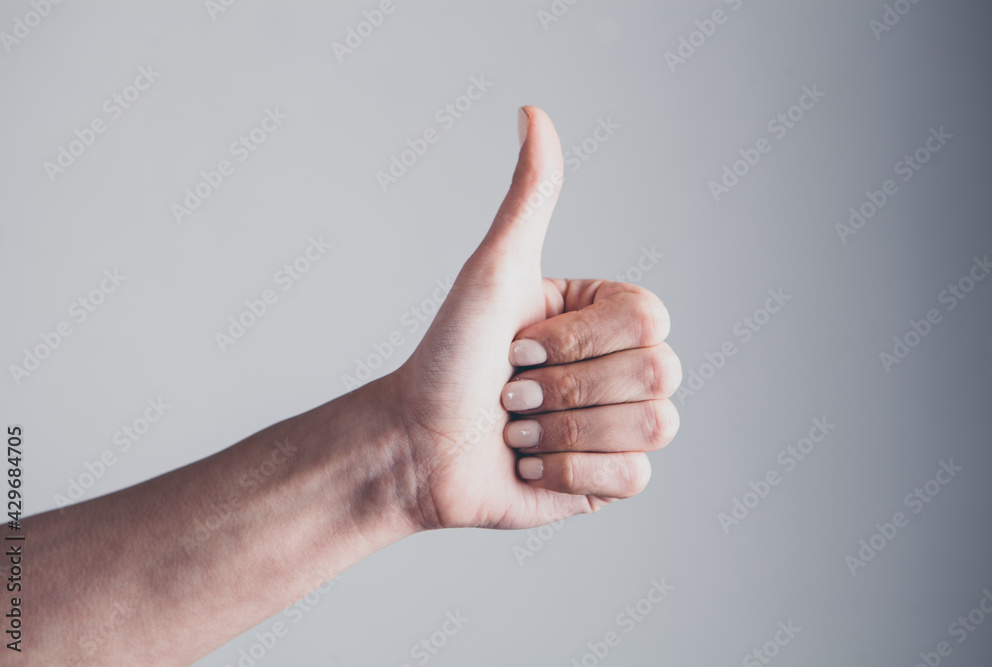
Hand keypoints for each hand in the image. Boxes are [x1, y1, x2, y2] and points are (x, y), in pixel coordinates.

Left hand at [385, 106, 681, 530]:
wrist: (416, 445)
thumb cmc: (448, 356)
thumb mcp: (494, 271)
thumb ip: (530, 198)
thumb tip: (533, 112)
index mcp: (606, 314)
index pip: (650, 318)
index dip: (577, 339)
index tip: (516, 344)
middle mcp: (624, 365)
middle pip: (659, 373)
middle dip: (565, 386)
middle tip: (511, 389)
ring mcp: (623, 424)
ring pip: (654, 426)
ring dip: (564, 430)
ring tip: (518, 427)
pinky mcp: (614, 480)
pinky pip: (634, 478)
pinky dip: (568, 474)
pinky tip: (531, 464)